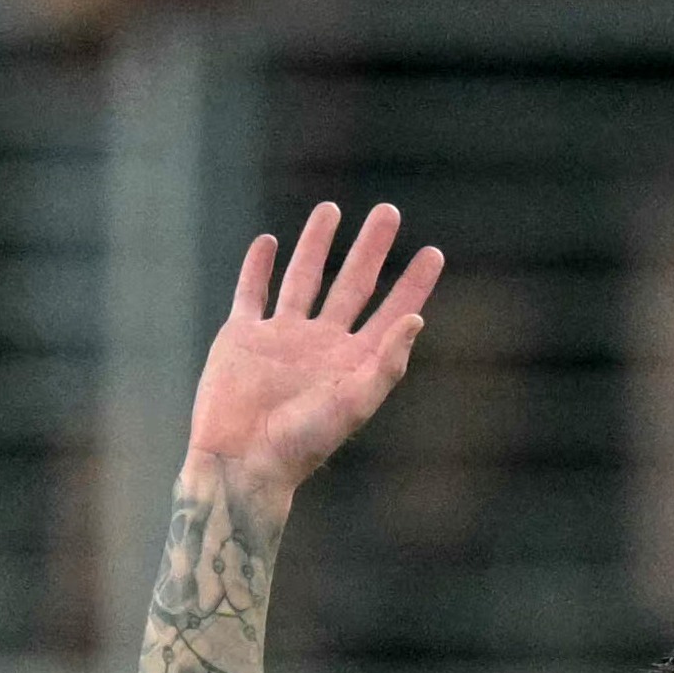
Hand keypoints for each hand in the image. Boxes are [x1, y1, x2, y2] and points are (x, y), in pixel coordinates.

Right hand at [187, 201, 442, 493]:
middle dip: (371, 249)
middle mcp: (320, 345)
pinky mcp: (242, 338)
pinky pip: (251, 293)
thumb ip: (386, 363)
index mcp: (352, 361)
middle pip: (352, 284)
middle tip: (388, 212)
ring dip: (316, 245)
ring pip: (302, 279)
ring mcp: (280, 339)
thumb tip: (416, 319)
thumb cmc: (300, 444)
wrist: (241, 462)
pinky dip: (258, 268)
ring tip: (330, 209)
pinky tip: (268, 244)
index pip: (392, 313)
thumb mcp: (353, 404)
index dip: (413, 284)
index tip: (433, 252)